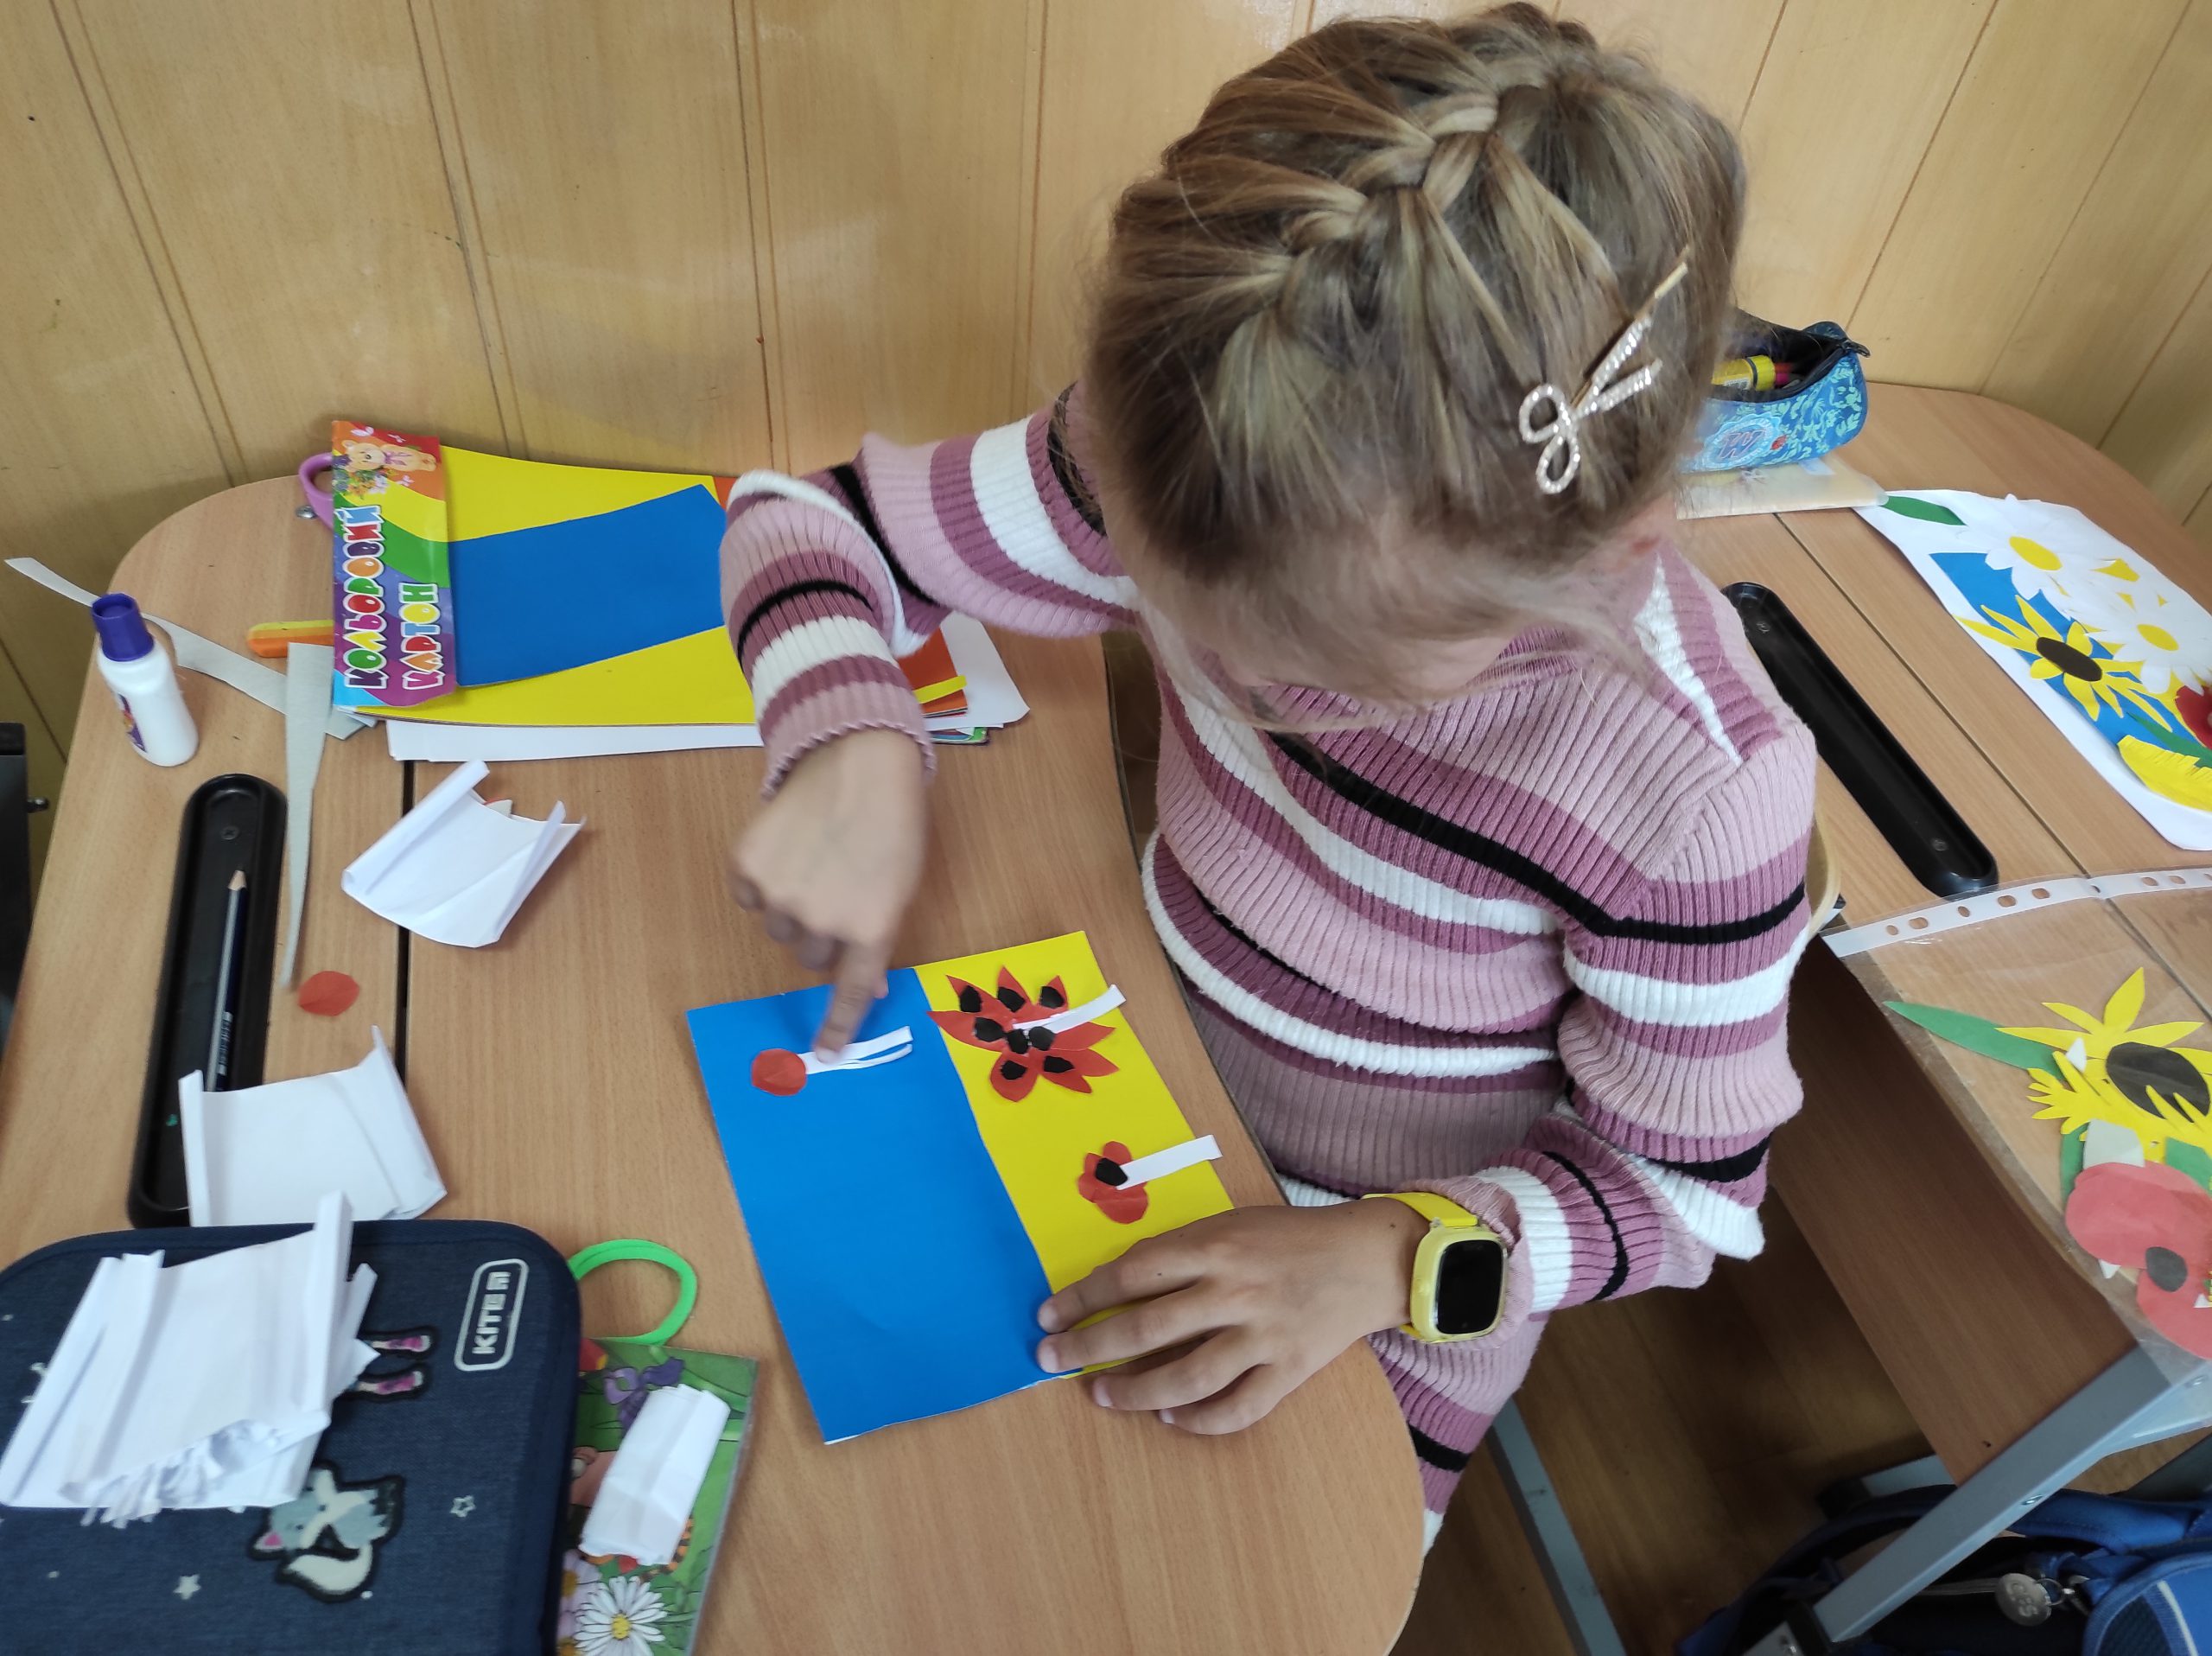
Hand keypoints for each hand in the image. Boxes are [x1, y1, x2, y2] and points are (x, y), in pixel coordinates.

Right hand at [729, 729, 927, 1054]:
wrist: (856, 758)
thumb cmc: (892, 822)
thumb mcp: (901, 884)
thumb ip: (879, 935)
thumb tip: (869, 987)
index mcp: (870, 927)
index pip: (849, 992)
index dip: (837, 1026)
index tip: (824, 1055)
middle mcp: (821, 921)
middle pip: (810, 955)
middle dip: (823, 932)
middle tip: (838, 887)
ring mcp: (780, 895)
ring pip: (779, 927)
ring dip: (793, 905)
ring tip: (815, 859)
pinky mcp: (747, 868)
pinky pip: (748, 897)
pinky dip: (763, 881)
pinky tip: (787, 847)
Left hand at [1035, 1200, 1422, 1432]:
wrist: (1367, 1259)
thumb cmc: (1288, 1237)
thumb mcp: (1230, 1224)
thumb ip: (1180, 1251)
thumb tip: (1117, 1282)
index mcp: (1214, 1246)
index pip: (1132, 1274)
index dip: (1083, 1297)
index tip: (1048, 1315)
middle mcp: (1234, 1291)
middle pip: (1147, 1327)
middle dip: (1089, 1346)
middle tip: (1052, 1359)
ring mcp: (1263, 1336)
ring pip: (1186, 1377)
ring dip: (1134, 1392)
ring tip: (1101, 1395)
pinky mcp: (1290, 1371)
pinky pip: (1237, 1408)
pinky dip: (1198, 1420)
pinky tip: (1169, 1417)